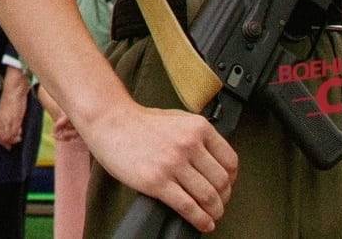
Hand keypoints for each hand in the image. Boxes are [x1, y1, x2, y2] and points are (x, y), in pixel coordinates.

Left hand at [0, 66, 30, 150]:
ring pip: (9, 136)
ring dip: (14, 139)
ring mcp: (8, 120)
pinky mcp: (16, 117)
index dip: (2, 142)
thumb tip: (8, 130)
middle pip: (2, 138)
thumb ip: (4, 121)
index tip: (7, 145)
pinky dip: (17, 134)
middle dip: (8, 143)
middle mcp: (1, 121)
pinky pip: (15, 130)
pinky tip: (20, 131)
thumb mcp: (4, 111)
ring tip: (18, 137)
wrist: (14, 89)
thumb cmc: (10, 99)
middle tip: (14, 141)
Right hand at [77, 102, 236, 234]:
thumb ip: (197, 136)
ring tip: (212, 216)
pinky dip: (200, 220)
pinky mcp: (156, 181)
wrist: (109, 122)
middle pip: (222, 182)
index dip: (232, 179)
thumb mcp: (177, 118)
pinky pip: (188, 207)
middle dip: (224, 198)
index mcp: (197, 128)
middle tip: (219, 204)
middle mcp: (188, 144)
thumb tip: (215, 160)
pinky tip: (203, 223)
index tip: (227, 186)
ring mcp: (172, 163)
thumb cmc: (139, 121)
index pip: (230, 161)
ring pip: (208, 197)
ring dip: (215, 212)